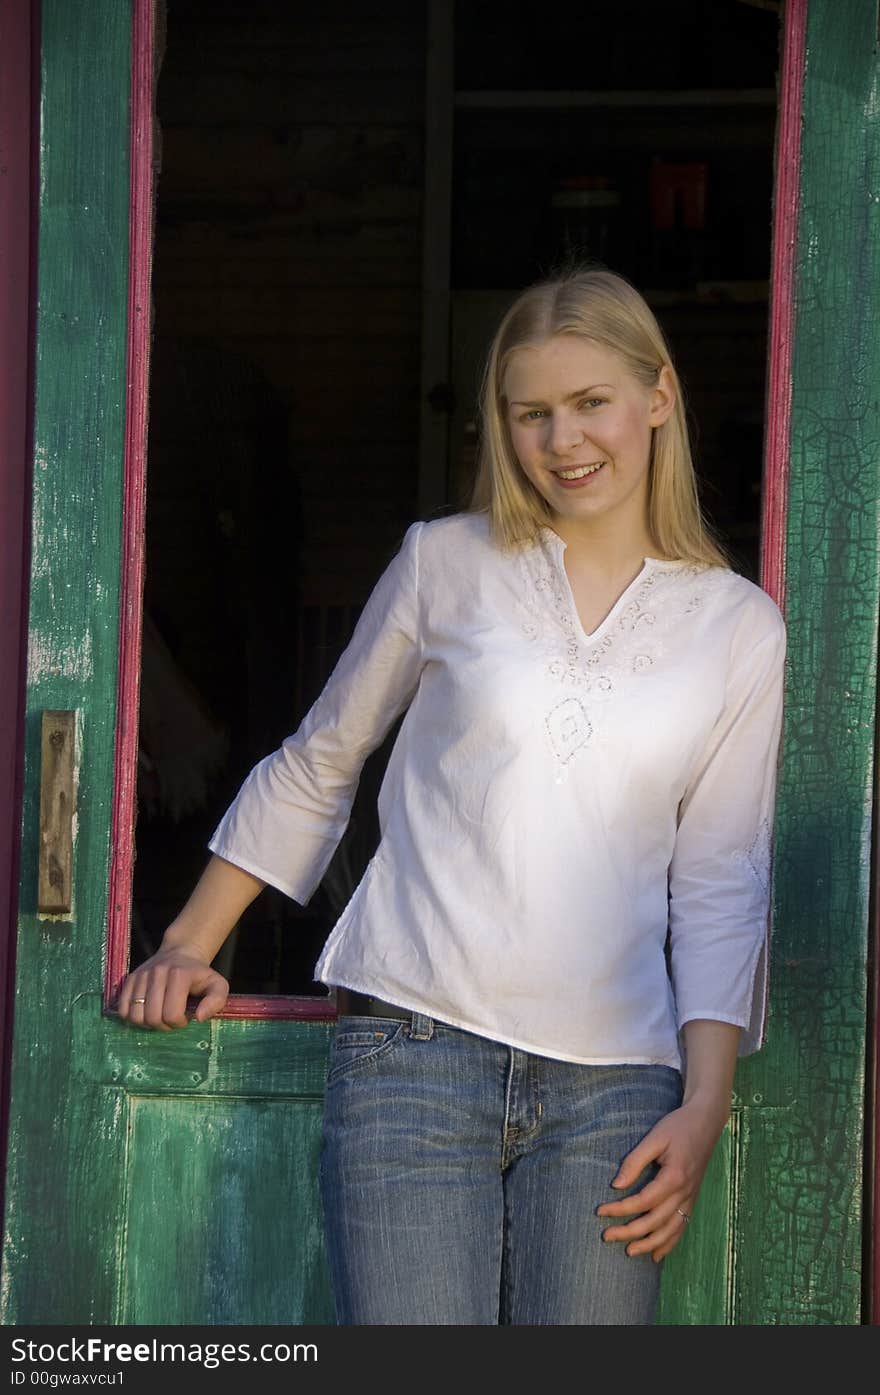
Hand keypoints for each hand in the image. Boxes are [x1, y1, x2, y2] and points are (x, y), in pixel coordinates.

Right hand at [115, 946, 229, 1030]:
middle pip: (152, 1017)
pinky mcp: (130, 979)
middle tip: (172, 1019)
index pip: (172, 1014)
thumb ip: (216, 1001)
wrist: (181, 953)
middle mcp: (157, 973)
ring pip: (135, 1015)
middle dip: (163, 1025)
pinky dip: (132, 1017)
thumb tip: (198, 1018)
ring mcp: (141, 975)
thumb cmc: (200, 975)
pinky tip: (146, 1012)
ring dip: (147, 1023)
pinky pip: (122, 1008)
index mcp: (179, 975)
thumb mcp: (217, 985)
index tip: (185, 1017)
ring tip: (159, 1016)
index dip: (179, 1023)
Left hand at [596, 1099, 725, 1261]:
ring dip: (649, 1244)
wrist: (706, 1122)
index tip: (600, 1211)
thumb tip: (616, 1185)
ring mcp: (691, 1198)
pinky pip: (682, 1227)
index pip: (643, 1201)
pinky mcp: (692, 1199)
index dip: (620, 1209)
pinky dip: (669, 1243)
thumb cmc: (677, 1127)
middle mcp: (685, 1192)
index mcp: (674, 1177)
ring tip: (629, 1252)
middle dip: (630, 1232)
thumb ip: (634, 1161)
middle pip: (655, 1221)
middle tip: (606, 1236)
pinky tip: (657, 1254)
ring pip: (670, 1230)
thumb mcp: (654, 1137)